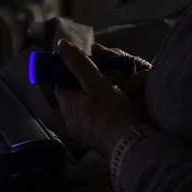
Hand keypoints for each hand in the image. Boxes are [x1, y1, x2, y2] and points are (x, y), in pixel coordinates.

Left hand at [52, 39, 148, 157]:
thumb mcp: (96, 82)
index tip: (87, 67)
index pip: (61, 83)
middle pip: (75, 96)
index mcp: (67, 106)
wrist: (130, 146)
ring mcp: (83, 134)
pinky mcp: (95, 142)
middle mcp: (70, 121)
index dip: (72, 73)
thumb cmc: (112, 112)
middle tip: (106, 79)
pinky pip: (96, 123)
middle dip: (88, 86)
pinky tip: (117, 111)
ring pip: (86, 110)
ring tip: (115, 93)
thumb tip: (61, 45)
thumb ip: (79, 63)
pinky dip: (104, 114)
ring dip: (97, 100)